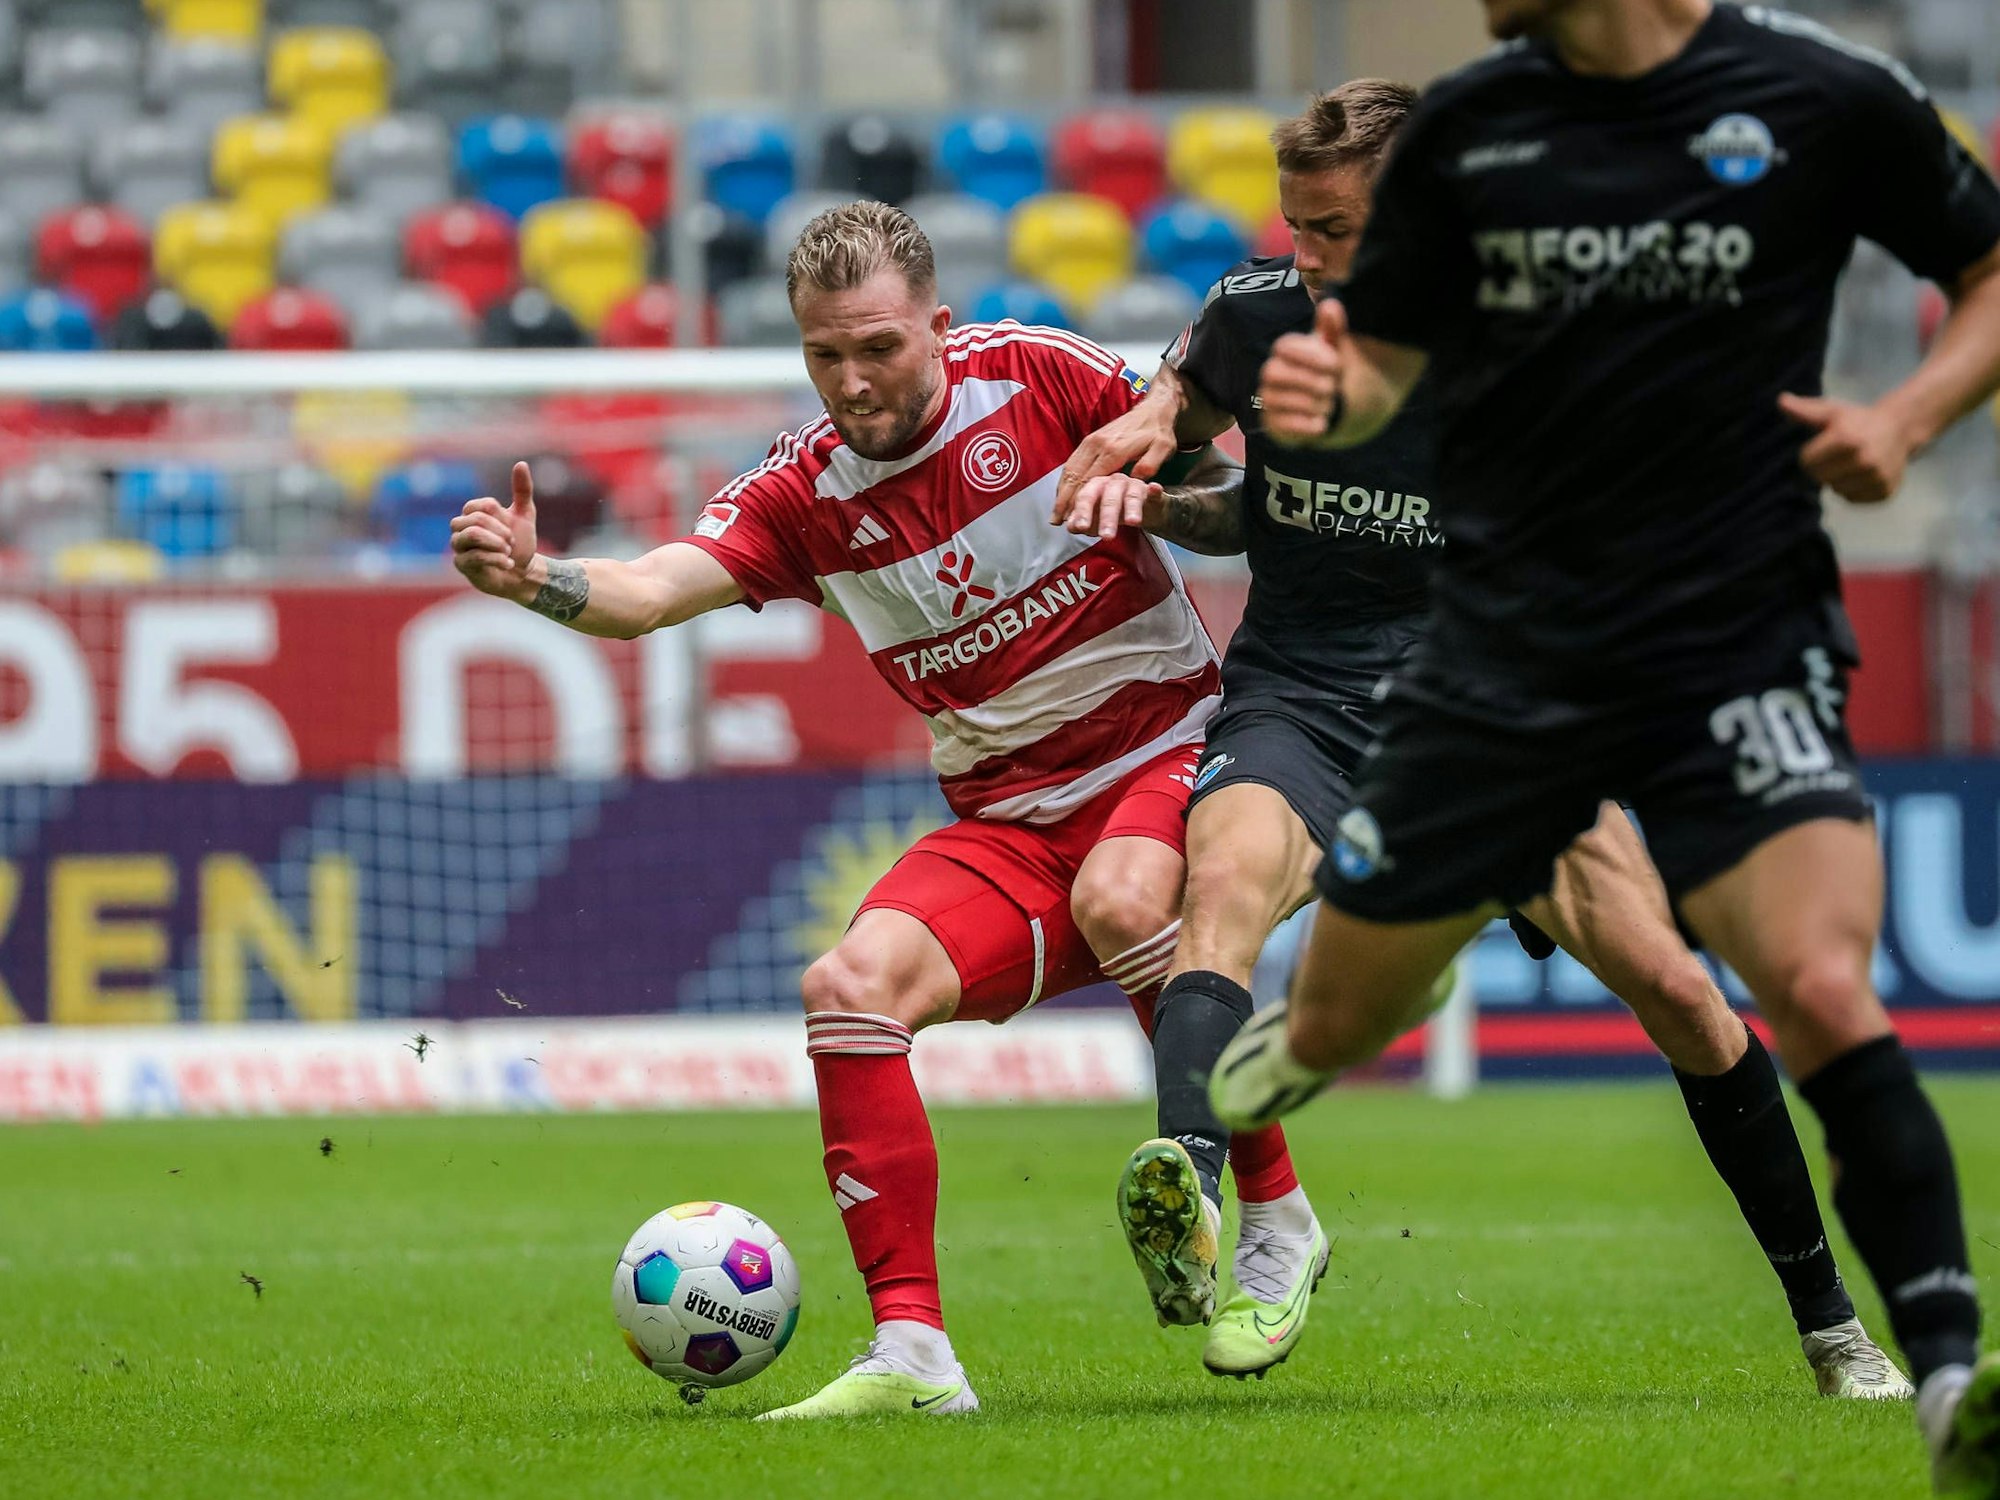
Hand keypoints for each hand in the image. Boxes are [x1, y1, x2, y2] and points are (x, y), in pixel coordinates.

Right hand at [450, 460, 539, 597]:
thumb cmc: (520, 542)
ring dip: (496, 544)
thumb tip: (521, 464)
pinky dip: (496, 559)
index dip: (500, 518)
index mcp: (474, 512)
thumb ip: (522, 490)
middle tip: (512, 542)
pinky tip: (509, 563)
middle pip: (474, 520)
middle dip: (499, 531)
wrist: (522, 572)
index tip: (512, 531)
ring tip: (509, 551)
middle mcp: (461, 527)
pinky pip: (473, 557)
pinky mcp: (462, 565)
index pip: (481, 506)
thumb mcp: (525, 514)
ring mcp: (459, 546)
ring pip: (470, 537)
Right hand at [1053, 398, 1177, 528]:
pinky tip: (1063, 493)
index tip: (1072, 518)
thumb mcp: (1162, 449)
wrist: (1152, 410)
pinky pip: (1072, 461)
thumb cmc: (1158, 433)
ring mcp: (1091, 440)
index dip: (1079, 501)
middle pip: (1074, 475)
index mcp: (1114, 450)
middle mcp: (1097, 444)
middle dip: (1063, 499)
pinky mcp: (1090, 439)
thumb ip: (1150, 465)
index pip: (1089, 480)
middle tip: (1056, 520)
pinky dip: (1065, 479)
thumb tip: (1136, 480)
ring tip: (1055, 511)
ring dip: (1061, 491)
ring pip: (1069, 468)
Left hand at [1062, 473, 1164, 539]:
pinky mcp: (1150, 491)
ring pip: (1131, 496)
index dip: (1082, 512)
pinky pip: (1153, 490)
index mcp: (1095, 487)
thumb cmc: (1113, 510)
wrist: (1140, 508)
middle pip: (1109, 498)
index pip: (1086, 497)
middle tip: (1106, 535)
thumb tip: (1070, 526)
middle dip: (1107, 517)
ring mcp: (1132, 486)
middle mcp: (1113, 483)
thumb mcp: (1094, 518)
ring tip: (1132, 522)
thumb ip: (1080, 521)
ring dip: (1131, 509)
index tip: (1080, 527)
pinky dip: (1154, 490)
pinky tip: (1154, 490)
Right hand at [1258, 298, 1346, 444]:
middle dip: (1308, 380)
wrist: (1331, 404)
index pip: (1282, 346)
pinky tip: (1322, 424)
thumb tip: (1331, 305)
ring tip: (1330, 405)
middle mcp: (1270, 374)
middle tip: (1333, 387)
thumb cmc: (1329, 370)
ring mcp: (1269, 399)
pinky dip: (1305, 426)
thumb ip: (1333, 328)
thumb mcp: (1334, 348)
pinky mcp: (1273, 424)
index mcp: (1283, 351)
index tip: (1336, 365)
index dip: (1311, 355)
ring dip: (1311, 404)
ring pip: (1279, 400)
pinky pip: (1281, 425)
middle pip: (1274, 372)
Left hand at [1777, 393, 1916, 504]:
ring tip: (1854, 462)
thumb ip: (1804, 410)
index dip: (1811, 454)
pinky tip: (1865, 473)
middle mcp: (1865, 459)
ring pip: (1836, 490)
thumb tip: (1781, 400)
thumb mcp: (1831, 412)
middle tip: (1840, 454)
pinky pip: (1853, 499)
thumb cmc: (1857, 420)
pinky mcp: (1885, 491)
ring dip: (1839, 479)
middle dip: (1824, 467)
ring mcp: (1877, 476)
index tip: (1826, 443)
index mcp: (1846, 438)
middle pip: (1820, 478)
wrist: (1900, 429)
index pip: (1807, 463)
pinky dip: (1853, 489)